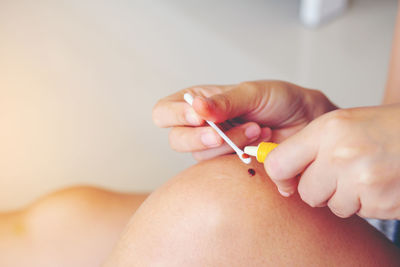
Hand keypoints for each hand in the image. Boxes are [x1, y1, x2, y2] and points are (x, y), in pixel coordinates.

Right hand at [153, 80, 335, 160]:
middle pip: (176, 139)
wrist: (306, 121)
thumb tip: (196, 106)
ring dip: (228, 144)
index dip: (175, 116)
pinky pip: (221, 168)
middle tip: (223, 133)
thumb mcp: (252, 93)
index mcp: (200, 101)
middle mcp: (202, 125)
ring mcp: (215, 147)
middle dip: (201, 137)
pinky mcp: (230, 164)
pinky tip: (258, 143)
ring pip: (199, 156)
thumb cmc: (279, 100)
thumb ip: (224, 102)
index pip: (164, 111)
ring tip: (256, 130)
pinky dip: (239, 156)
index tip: (200, 117)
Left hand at [265, 104, 399, 219]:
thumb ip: (307, 145)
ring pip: (332, 206)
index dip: (281, 174)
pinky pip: (358, 213)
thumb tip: (276, 170)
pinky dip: (366, 202)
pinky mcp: (381, 202)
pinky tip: (379, 183)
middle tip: (338, 173)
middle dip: (318, 188)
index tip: (287, 176)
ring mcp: (362, 181)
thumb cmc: (383, 128)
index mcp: (327, 130)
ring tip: (364, 174)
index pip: (278, 164)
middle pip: (305, 193)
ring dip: (345, 196)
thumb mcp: (340, 124)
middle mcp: (341, 155)